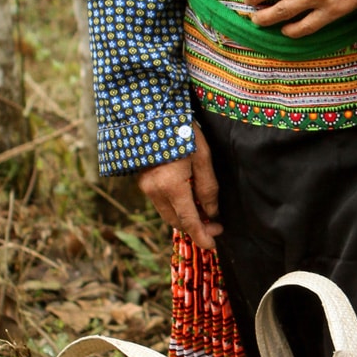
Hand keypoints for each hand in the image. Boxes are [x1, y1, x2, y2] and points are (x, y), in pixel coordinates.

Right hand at [137, 122, 221, 249]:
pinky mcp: (142, 181)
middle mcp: (154, 191)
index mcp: (171, 186)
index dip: (202, 237)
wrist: (149, 112)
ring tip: (203, 209)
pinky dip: (175, 206)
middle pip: (176, 222)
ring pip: (167, 213)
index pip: (189, 223)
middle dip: (196, 227)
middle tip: (215, 223)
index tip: (214, 245)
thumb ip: (208, 187)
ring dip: (184, 217)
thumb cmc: (181, 129)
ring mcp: (145, 187)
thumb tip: (212, 212)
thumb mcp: (202, 156)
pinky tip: (188, 197)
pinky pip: (160, 202)